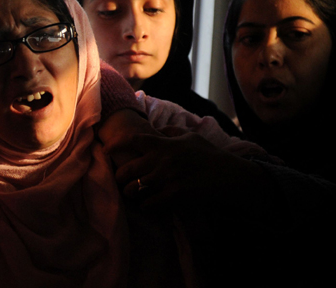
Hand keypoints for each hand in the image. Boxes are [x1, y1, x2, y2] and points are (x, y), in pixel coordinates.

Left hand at [99, 110, 266, 208]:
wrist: (229, 175)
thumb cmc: (209, 155)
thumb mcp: (190, 136)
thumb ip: (170, 131)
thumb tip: (154, 129)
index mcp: (164, 144)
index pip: (133, 140)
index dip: (116, 144)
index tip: (106, 150)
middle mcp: (162, 160)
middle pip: (127, 169)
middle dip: (121, 176)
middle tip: (122, 180)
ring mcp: (168, 178)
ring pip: (135, 189)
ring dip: (131, 193)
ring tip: (132, 194)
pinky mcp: (175, 195)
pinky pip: (149, 204)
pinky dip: (145, 206)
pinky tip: (148, 205)